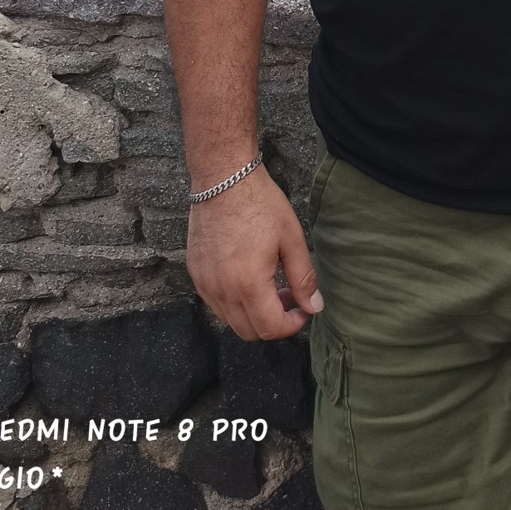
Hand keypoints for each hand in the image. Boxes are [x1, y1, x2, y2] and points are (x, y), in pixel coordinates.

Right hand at [185, 166, 323, 339]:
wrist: (223, 178)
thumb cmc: (260, 203)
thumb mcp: (291, 238)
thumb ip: (303, 278)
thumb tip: (314, 307)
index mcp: (248, 284)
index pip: (270, 328)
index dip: (292, 325)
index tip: (304, 307)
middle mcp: (221, 290)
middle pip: (249, 332)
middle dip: (273, 322)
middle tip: (289, 295)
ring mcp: (204, 283)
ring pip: (230, 320)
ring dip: (253, 314)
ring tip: (271, 285)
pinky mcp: (195, 273)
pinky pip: (215, 303)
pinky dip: (234, 302)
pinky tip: (248, 276)